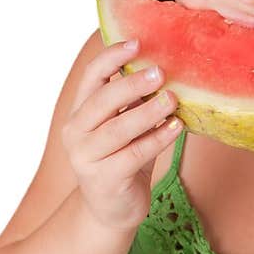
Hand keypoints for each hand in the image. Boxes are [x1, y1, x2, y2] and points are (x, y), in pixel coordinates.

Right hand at [61, 38, 182, 232]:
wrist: (112, 210)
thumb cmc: (123, 160)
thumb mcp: (124, 126)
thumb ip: (133, 101)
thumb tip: (164, 65)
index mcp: (80, 112)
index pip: (91, 77)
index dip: (112, 57)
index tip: (137, 42)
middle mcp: (76, 132)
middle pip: (103, 100)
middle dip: (132, 83)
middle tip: (160, 72)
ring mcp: (87, 158)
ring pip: (119, 128)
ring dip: (148, 111)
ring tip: (173, 99)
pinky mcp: (105, 179)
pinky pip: (134, 154)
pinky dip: (157, 139)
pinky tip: (176, 128)